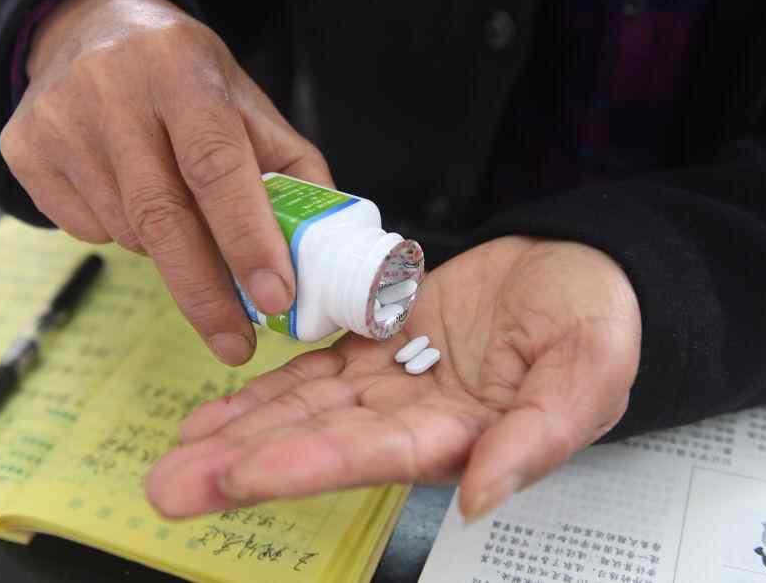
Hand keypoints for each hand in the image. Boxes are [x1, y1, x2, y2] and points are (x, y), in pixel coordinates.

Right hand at [0, 0, 331, 364]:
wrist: (91, 27)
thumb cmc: (186, 77)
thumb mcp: (246, 102)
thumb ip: (291, 168)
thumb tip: (321, 248)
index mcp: (182, 69)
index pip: (217, 165)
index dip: (247, 237)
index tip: (275, 296)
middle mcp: (111, 89)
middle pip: (161, 215)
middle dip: (205, 291)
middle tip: (237, 342)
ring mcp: (58, 120)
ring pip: (126, 230)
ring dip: (169, 253)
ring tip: (183, 220)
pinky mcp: (23, 148)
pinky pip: (86, 228)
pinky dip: (123, 236)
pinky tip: (130, 197)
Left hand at [146, 236, 640, 520]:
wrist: (578, 270)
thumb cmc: (595, 318)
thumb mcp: (592, 369)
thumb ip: (541, 434)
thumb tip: (482, 494)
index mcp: (465, 433)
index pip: (373, 455)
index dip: (306, 464)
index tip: (241, 473)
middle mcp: (414, 418)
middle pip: (318, 444)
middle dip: (243, 464)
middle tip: (170, 486)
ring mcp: (391, 384)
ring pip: (303, 412)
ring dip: (238, 432)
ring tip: (176, 452)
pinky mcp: (377, 345)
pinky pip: (313, 372)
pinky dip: (265, 391)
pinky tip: (217, 410)